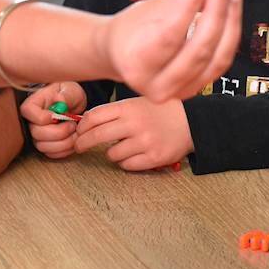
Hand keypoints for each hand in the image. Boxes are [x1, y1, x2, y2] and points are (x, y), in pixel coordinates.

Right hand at [21, 82, 87, 158]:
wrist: (72, 105)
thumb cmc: (68, 94)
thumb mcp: (70, 89)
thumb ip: (66, 95)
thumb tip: (59, 100)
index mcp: (33, 103)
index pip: (28, 112)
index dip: (44, 117)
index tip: (59, 115)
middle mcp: (31, 121)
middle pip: (36, 133)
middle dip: (60, 132)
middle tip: (73, 124)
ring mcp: (36, 135)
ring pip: (44, 146)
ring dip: (64, 143)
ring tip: (75, 132)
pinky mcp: (45, 145)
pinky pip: (51, 154)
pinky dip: (65, 150)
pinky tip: (73, 140)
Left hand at [74, 96, 193, 170]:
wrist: (190, 121)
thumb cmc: (158, 111)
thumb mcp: (136, 103)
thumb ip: (113, 112)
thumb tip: (84, 123)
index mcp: (128, 107)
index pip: (94, 117)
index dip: (81, 126)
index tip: (78, 132)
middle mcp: (135, 124)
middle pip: (96, 136)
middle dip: (83, 143)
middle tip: (79, 146)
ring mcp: (144, 142)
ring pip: (112, 154)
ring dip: (112, 153)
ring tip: (122, 147)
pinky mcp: (153, 158)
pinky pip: (127, 165)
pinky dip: (126, 162)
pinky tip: (134, 154)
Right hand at [101, 0, 241, 102]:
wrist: (125, 57)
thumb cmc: (135, 28)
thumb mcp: (149, 10)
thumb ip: (180, 1)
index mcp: (136, 65)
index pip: (169, 36)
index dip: (188, 8)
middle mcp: (158, 86)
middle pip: (198, 50)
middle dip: (217, 11)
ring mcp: (181, 92)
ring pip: (217, 58)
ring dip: (230, 19)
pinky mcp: (198, 89)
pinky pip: (221, 60)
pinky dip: (230, 32)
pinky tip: (232, 7)